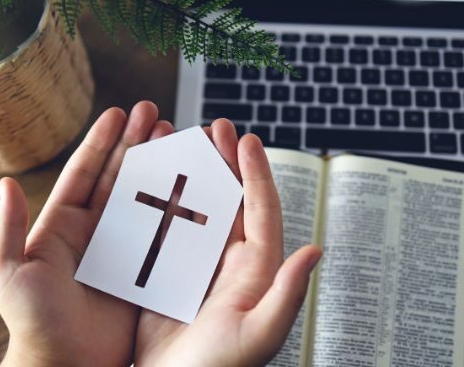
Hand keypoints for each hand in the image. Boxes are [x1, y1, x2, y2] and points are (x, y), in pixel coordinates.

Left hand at [0, 101, 175, 365]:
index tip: (117, 112)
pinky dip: (179, 210)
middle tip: (156, 114)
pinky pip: (164, 235)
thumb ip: (8, 230)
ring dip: (160, 169)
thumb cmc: (31, 323)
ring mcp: (122, 251)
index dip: (101, 142)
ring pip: (144, 200)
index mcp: (63, 227)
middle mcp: (94, 233)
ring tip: (178, 139)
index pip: (85, 173)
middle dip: (136, 144)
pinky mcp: (144, 272)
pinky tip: (194, 188)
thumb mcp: (8, 274)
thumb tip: (5, 183)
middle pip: (119, 178)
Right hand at [134, 119, 322, 365]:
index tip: (247, 139)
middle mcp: (229, 264)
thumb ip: (287, 294)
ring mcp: (197, 268)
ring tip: (181, 145)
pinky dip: (159, 204)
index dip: (255, 173)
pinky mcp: (167, 277)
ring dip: (191, 176)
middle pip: (230, 200)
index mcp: (256, 271)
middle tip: (214, 128)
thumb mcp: (260, 335)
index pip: (261, 210)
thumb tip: (316, 249)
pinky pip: (166, 232)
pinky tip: (148, 183)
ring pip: (198, 210)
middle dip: (224, 162)